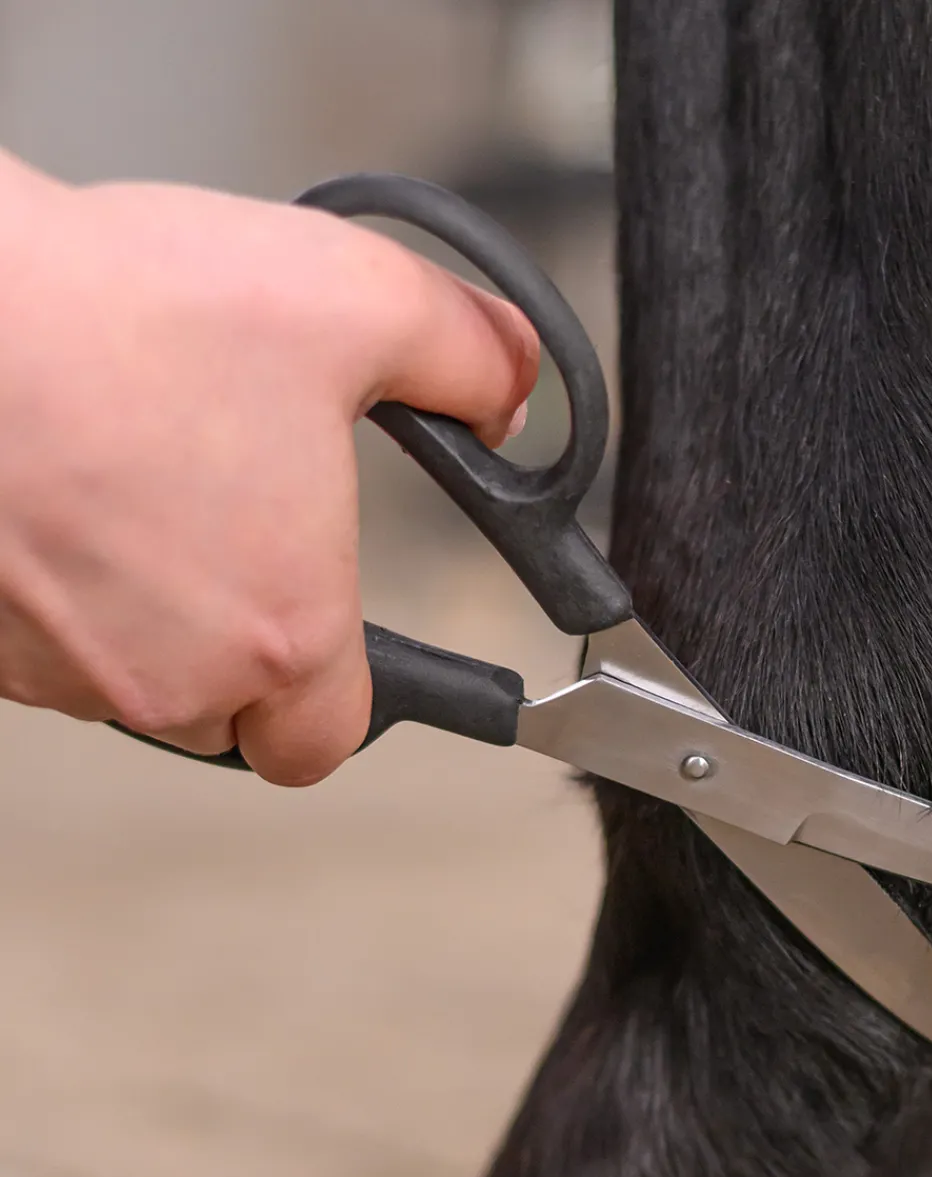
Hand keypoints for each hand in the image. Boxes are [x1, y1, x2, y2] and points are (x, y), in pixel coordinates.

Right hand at [0, 153, 537, 784]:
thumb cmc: (117, 312)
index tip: (335, 644)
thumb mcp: (351, 301)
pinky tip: (66, 491)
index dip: (336, 696)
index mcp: (283, 631)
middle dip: (240, 644)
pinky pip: (44, 647)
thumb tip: (509, 388)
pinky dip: (64, 592)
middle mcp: (170, 676)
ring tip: (140, 488)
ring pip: (130, 680)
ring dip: (146, 615)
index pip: (325, 743)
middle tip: (229, 532)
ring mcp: (60, 669)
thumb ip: (466, 355)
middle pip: (227, 715)